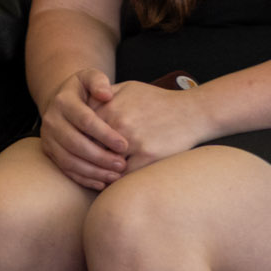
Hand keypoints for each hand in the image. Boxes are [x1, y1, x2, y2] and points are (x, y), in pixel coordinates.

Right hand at [37, 69, 130, 190]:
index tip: (124, 145)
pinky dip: (83, 178)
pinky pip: (65, 170)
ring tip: (115, 176)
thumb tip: (106, 94)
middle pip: (76, 144)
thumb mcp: (90, 76)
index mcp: (63, 102)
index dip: (105, 134)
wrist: (59, 99)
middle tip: (122, 165)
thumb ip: (98, 82)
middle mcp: (52, 121)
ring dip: (93, 171)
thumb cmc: (83, 88)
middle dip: (100, 157)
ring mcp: (48, 139)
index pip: (85, 121)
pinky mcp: (49, 152)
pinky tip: (101, 183)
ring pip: (69, 161)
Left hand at [89, 77, 212, 174]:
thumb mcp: (129, 88)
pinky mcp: (146, 156)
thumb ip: (103, 97)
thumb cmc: (158, 101)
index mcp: (112, 107)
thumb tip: (80, 109)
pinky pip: (121, 176)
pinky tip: (113, 182)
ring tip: (97, 177)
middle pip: (89, 148)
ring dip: (98, 173)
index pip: (80, 129)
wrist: (192, 112)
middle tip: (84, 166)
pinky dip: (114, 181)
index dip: (78, 140)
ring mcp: (133, 141)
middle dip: (86, 158)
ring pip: (103, 164)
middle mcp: (120, 123)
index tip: (79, 147)